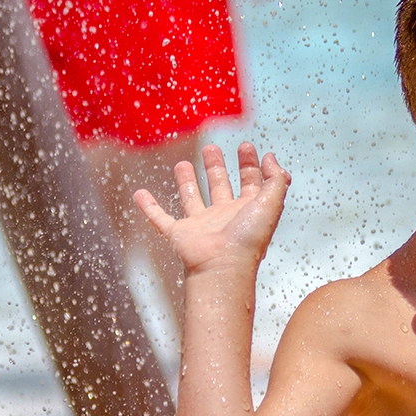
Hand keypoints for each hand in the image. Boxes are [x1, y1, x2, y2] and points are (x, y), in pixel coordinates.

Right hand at [134, 143, 289, 274]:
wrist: (222, 268)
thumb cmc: (247, 240)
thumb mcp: (271, 204)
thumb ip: (275, 179)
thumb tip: (270, 158)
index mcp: (247, 211)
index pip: (250, 183)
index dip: (250, 165)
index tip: (246, 146)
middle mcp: (225, 218)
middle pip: (220, 187)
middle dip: (216, 168)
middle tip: (211, 149)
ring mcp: (201, 226)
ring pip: (192, 199)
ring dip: (187, 182)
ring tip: (183, 164)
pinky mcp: (179, 234)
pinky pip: (160, 219)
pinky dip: (149, 207)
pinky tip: (140, 194)